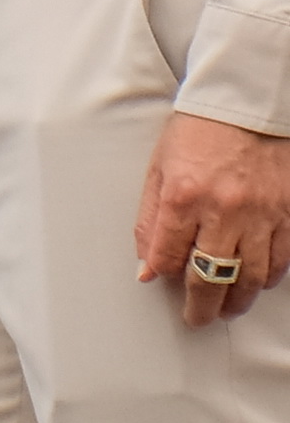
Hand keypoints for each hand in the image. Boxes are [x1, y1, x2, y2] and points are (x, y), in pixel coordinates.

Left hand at [136, 113, 289, 327]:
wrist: (247, 103)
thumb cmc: (199, 132)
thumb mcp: (158, 169)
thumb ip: (149, 220)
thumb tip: (147, 267)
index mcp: (184, 197)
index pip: (168, 257)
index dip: (164, 276)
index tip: (164, 284)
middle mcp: (224, 210)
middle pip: (211, 277)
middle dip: (203, 306)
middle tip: (198, 319)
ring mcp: (263, 213)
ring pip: (251, 276)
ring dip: (238, 300)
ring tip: (228, 309)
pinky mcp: (289, 212)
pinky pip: (282, 259)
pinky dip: (269, 277)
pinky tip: (257, 282)